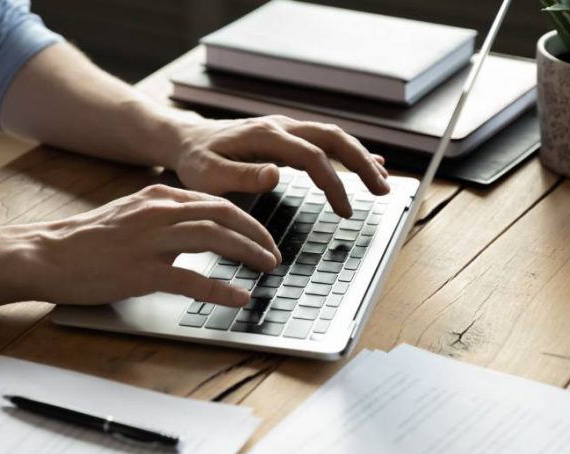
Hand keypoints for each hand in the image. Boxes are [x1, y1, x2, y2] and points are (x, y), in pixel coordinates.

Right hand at [19, 184, 280, 306]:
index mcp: (157, 198)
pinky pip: (192, 279)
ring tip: (267, 268)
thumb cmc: (85, 240)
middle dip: (257, 234)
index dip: (247, 219)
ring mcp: (151, 242)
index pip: (215, 202)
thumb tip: (197, 228)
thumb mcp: (129, 215)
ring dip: (248, 253)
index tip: (262, 235)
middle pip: (224, 215)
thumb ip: (163, 217)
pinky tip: (239, 297)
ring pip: (215, 239)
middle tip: (273, 254)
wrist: (46, 253)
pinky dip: (220, 288)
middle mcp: (159, 213)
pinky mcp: (141, 272)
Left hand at [167, 115, 390, 217]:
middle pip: (333, 138)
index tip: (346, 211)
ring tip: (382, 182)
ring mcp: (285, 128)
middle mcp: (280, 126)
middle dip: (362, 163)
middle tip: (383, 191)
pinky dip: (348, 152)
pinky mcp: (286, 135)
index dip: (333, 183)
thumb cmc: (195, 162)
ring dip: (360, 157)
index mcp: (265, 136)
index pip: (312, 157)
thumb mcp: (209, 175)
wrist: (186, 140)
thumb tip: (276, 175)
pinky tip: (370, 162)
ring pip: (333, 136)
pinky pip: (324, 140)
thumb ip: (241, 176)